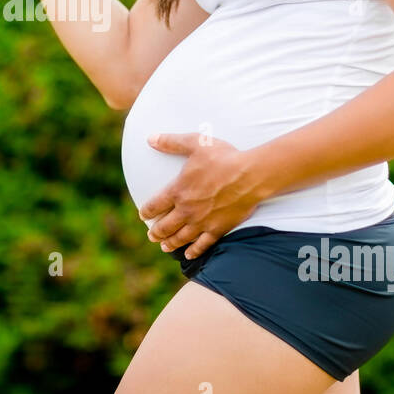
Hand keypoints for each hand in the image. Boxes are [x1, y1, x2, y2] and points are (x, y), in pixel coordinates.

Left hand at [138, 133, 265, 259]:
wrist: (250, 175)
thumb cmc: (223, 157)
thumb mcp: (196, 143)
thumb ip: (172, 142)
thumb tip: (150, 138)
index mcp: (178, 190)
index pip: (155, 205)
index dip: (146, 212)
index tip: (143, 215)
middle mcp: (187, 210)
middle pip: (165, 226)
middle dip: (156, 232)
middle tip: (151, 235)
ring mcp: (202, 222)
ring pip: (181, 238)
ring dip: (170, 243)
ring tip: (164, 246)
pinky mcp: (218, 229)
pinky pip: (202, 244)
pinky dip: (194, 251)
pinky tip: (189, 255)